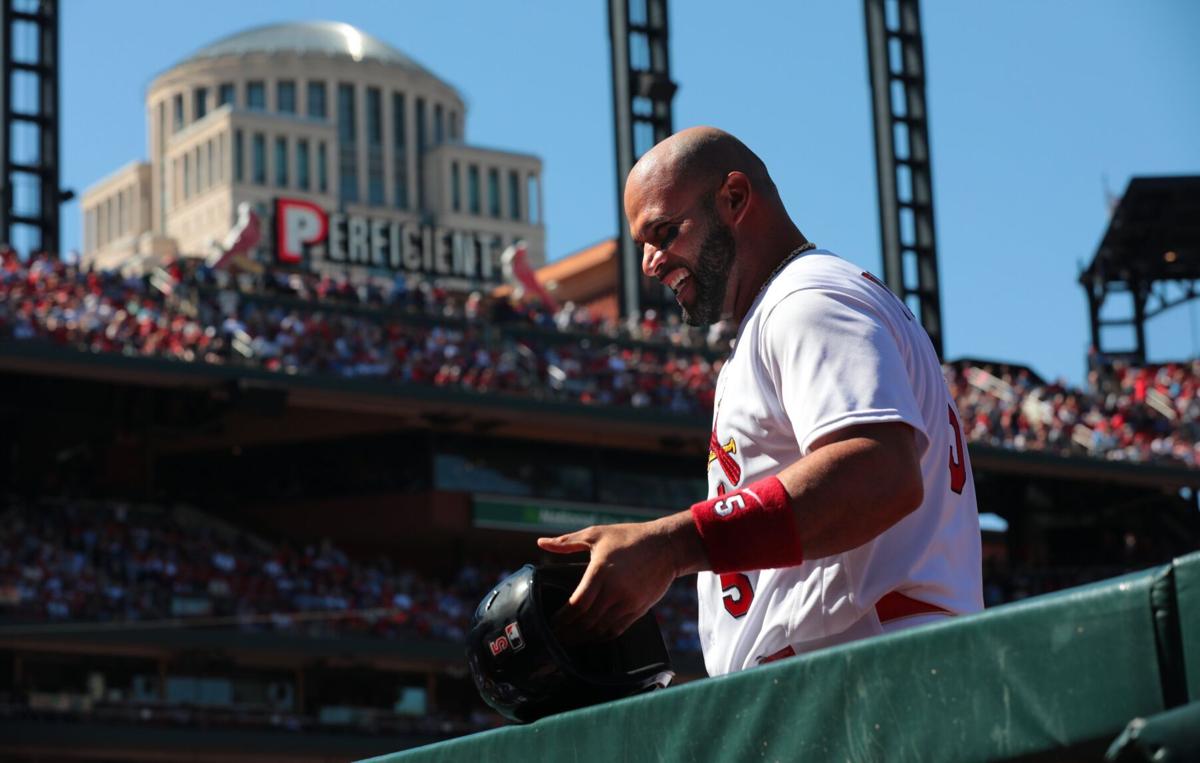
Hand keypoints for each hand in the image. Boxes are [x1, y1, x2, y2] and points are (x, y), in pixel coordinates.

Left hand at [536, 517, 683, 643]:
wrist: (666, 546)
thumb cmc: (629, 537)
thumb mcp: (596, 534)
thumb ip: (566, 541)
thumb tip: (541, 543)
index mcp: (600, 572)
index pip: (577, 605)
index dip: (562, 619)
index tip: (550, 624)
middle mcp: (613, 590)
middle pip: (586, 621)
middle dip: (567, 632)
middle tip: (554, 637)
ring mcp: (628, 602)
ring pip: (600, 629)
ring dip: (582, 638)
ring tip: (569, 640)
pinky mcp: (639, 609)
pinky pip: (617, 630)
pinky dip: (601, 637)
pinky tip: (591, 637)